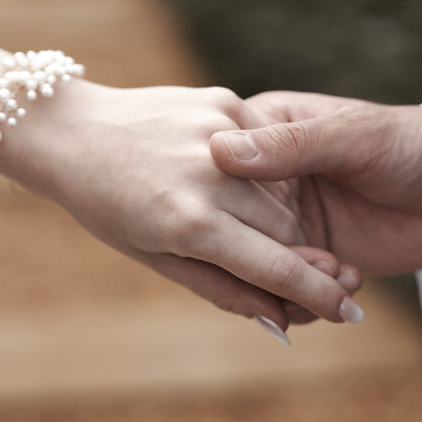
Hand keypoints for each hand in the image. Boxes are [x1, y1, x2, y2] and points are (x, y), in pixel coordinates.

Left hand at [0, 81, 362, 332]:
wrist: (73, 132)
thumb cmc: (107, 206)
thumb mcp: (157, 257)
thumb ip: (222, 289)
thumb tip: (279, 321)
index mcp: (191, 223)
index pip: (277, 267)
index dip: (318, 295)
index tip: (348, 313)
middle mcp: (210, 175)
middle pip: (286, 229)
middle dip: (296, 254)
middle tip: (300, 267)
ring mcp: (218, 131)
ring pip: (280, 188)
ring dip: (277, 213)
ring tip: (243, 219)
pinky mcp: (221, 101)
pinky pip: (264, 145)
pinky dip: (258, 170)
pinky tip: (227, 174)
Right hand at [209, 91, 421, 276]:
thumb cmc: (411, 146)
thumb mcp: (354, 138)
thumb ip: (291, 146)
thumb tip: (219, 152)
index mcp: (262, 132)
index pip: (214, 171)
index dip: (221, 205)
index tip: (244, 229)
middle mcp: (264, 180)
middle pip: (228, 227)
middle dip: (262, 257)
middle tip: (317, 263)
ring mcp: (284, 221)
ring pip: (253, 266)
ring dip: (289, 286)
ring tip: (340, 277)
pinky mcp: (307, 256)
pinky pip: (283, 290)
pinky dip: (309, 299)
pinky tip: (350, 287)